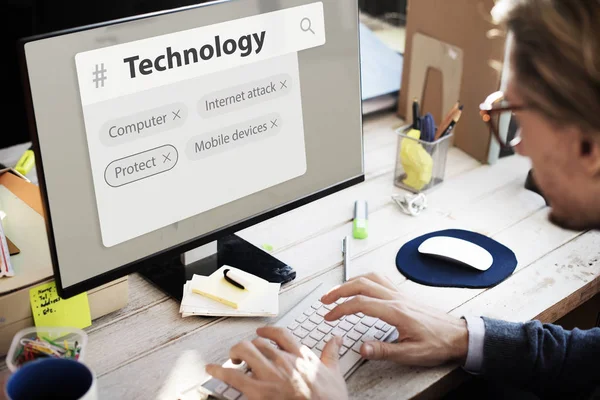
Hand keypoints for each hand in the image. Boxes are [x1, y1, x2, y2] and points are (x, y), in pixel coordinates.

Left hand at [206, 326, 347, 399]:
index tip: (261, 332)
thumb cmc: (329, 399)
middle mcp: (283, 361)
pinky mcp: (258, 391)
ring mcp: (270, 375)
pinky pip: (233, 376)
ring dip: (235, 353)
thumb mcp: (334, 374)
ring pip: (245, 351)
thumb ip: (331, 353)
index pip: (280, 334)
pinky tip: (211, 369)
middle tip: (244, 353)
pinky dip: (219, 371)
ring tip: (232, 359)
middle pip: (258, 342)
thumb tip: (336, 339)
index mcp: (300, 355)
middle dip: (249, 346)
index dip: (267, 330)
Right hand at [320, 273, 467, 366]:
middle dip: (339, 290)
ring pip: (370, 278)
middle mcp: (396, 298)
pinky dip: (365, 279)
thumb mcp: (411, 353)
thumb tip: (362, 348)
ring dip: (350, 282)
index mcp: (395, 311)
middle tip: (325, 300)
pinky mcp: (403, 295)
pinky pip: (380, 279)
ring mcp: (400, 294)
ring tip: (337, 291)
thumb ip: (384, 350)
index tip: (329, 316)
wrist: (458, 335)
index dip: (341, 309)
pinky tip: (361, 285)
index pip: (360, 303)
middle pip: (361, 284)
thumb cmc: (438, 343)